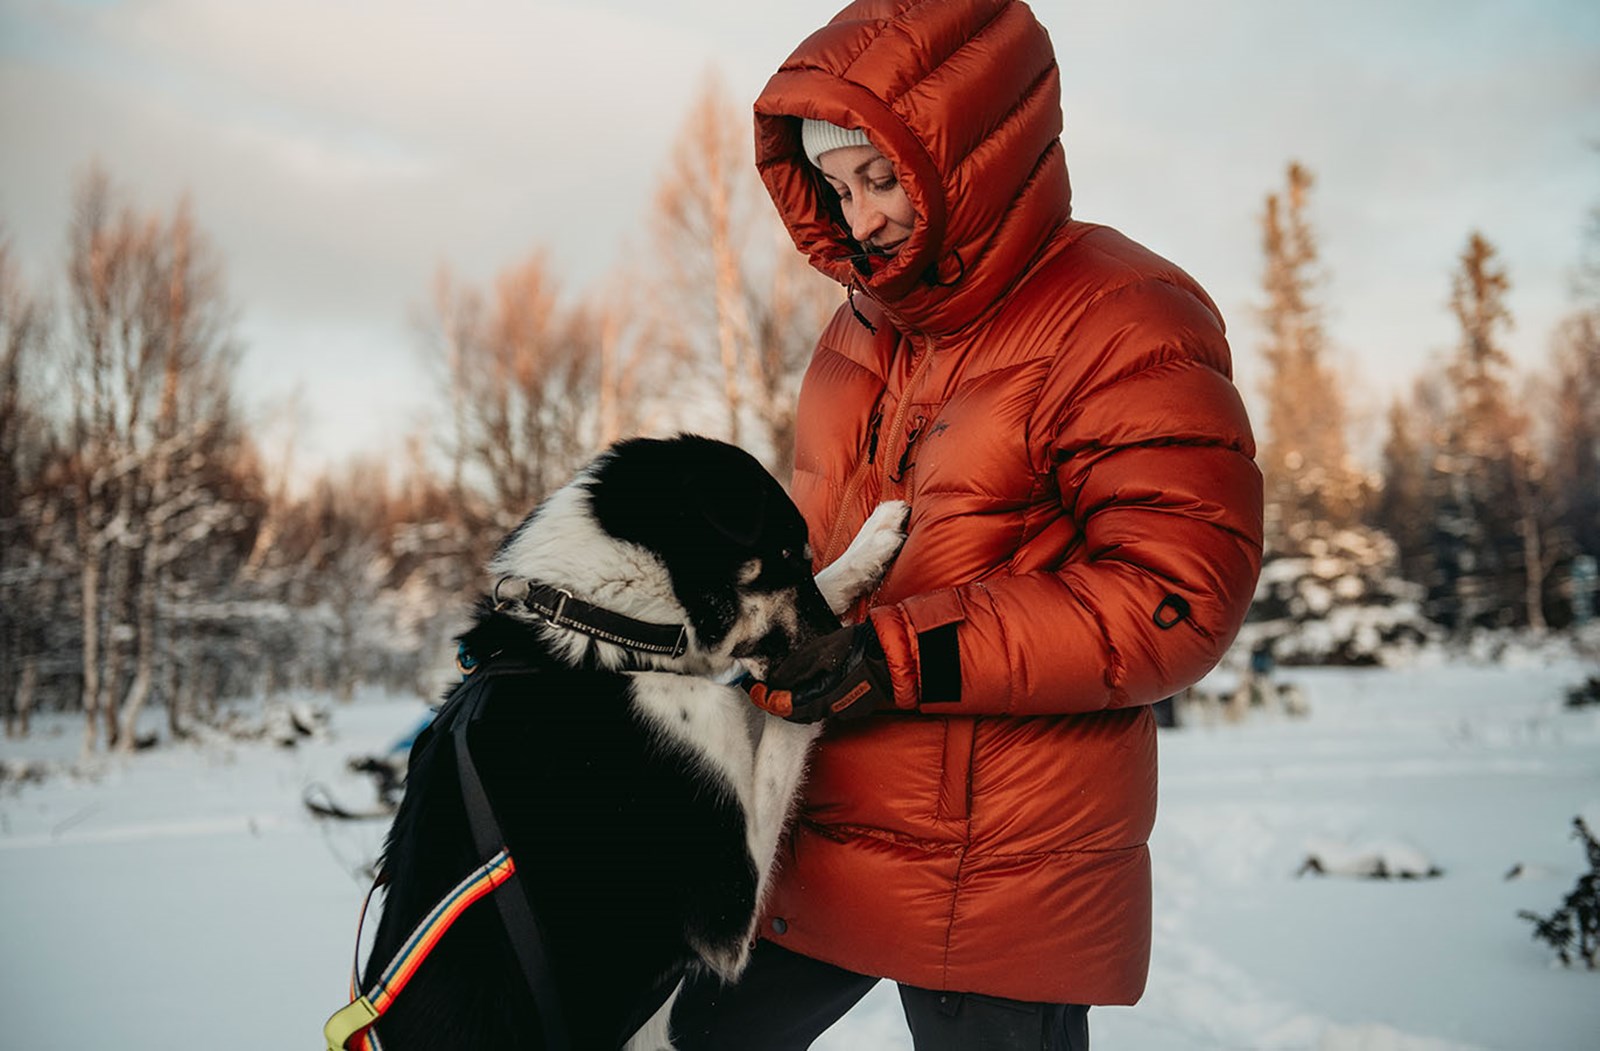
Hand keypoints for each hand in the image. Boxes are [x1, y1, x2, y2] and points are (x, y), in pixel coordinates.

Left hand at [747, 623, 893, 722]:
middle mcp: (827, 710)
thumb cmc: (856, 650)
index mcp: (816, 698)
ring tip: (785, 684)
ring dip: (794, 700)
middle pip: (792, 712)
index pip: (779, 704)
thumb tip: (776, 681)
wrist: (890, 657)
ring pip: (809, 710)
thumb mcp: (819, 652)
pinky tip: (813, 683)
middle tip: (764, 687)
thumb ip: (795, 669)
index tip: (752, 688)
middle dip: (776, 700)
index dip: (762, 696)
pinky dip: (813, 697)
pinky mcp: (852, 707)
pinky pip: (825, 706)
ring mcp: (841, 711)